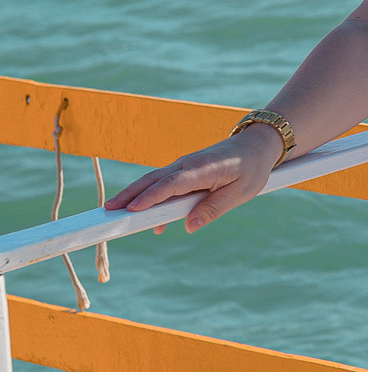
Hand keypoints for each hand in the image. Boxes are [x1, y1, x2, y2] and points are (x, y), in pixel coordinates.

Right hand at [103, 123, 283, 233]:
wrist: (256, 145)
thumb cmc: (251, 169)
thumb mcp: (240, 193)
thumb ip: (214, 209)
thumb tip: (189, 226)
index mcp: (203, 169)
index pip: (171, 184)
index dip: (151, 197)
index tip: (132, 209)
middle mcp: (188, 164)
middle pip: (153, 179)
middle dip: (129, 195)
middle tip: (108, 210)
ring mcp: (184, 165)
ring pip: (153, 180)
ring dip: (133, 194)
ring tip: (113, 211)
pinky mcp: (184, 170)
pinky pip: (163, 183)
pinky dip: (150, 196)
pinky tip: (149, 219)